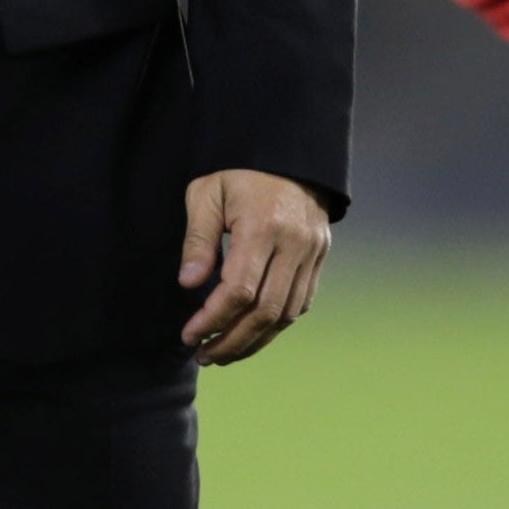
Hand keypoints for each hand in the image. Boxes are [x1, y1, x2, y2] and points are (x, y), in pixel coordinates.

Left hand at [178, 169, 330, 363]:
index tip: (190, 335)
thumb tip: (189, 285)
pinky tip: (252, 333)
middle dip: (233, 341)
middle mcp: (294, 243)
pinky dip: (276, 324)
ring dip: (255, 340)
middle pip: (266, 311)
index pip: (239, 291)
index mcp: (263, 226)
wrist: (289, 152)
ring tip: (224, 352)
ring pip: (287, 313)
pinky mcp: (320, 255)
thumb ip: (197, 240)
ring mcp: (312, 251)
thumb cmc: (238, 172)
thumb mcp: (206, 193)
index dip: (212, 320)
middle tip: (205, 355)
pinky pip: (301, 303)